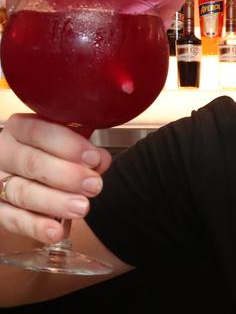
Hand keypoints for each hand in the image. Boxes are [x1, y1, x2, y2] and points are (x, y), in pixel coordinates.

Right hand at [0, 114, 111, 244]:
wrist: (23, 171)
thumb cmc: (50, 152)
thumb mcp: (66, 143)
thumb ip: (83, 150)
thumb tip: (100, 161)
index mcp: (19, 129)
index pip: (39, 132)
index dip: (68, 145)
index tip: (94, 158)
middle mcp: (4, 153)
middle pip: (32, 163)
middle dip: (67, 176)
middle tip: (94, 186)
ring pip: (22, 192)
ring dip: (55, 202)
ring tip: (81, 208)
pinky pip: (12, 219)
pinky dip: (35, 227)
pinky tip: (55, 232)